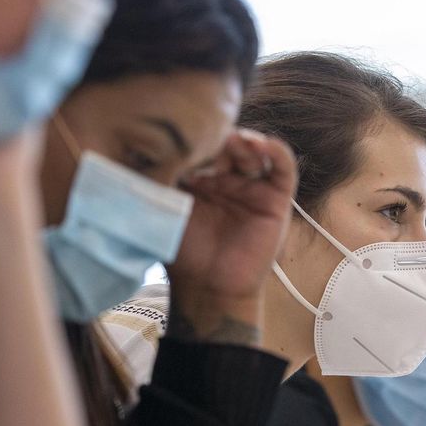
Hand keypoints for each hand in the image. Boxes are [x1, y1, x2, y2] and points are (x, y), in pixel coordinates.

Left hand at [166, 130, 296, 343]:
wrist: (209, 289)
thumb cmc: (183, 254)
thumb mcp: (164, 210)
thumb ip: (160, 179)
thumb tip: (143, 147)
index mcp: (198, 178)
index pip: (199, 144)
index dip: (193, 138)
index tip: (180, 137)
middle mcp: (226, 178)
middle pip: (226, 143)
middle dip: (217, 138)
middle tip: (205, 140)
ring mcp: (251, 186)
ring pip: (252, 150)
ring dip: (244, 141)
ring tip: (233, 141)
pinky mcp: (276, 198)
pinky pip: (282, 167)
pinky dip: (275, 151)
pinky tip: (263, 144)